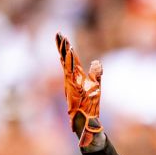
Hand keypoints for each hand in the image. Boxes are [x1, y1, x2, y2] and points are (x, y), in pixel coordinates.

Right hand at [55, 32, 102, 147]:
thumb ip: (96, 73)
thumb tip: (97, 62)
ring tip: (63, 39)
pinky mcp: (73, 88)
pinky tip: (70, 53)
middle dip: (62, 46)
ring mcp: (71, 83)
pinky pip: (71, 73)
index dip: (67, 48)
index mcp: (76, 77)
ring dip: (65, 51)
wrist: (87, 120)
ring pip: (66, 64)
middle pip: (65, 59)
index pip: (70, 59)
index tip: (62, 36)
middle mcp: (71, 78)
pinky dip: (70, 63)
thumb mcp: (96, 86)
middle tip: (58, 33)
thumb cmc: (90, 105)